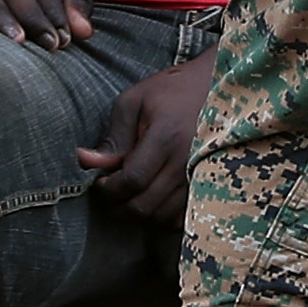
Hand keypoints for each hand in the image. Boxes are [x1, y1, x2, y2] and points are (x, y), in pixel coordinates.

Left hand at [77, 52, 214, 220]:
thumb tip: (87, 162)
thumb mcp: (135, 101)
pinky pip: (180, 218)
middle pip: (145, 206)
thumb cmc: (173, 91)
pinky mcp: (211, 186)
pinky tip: (154, 196)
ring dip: (139, 211)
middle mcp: (186, 163)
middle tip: (111, 190)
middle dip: (119, 205)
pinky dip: (162, 215)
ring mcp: (202, 178)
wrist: (220, 88)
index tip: (101, 182)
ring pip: (162, 217)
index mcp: (166, 138)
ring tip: (131, 192)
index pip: (131, 181)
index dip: (109, 190)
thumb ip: (113, 136)